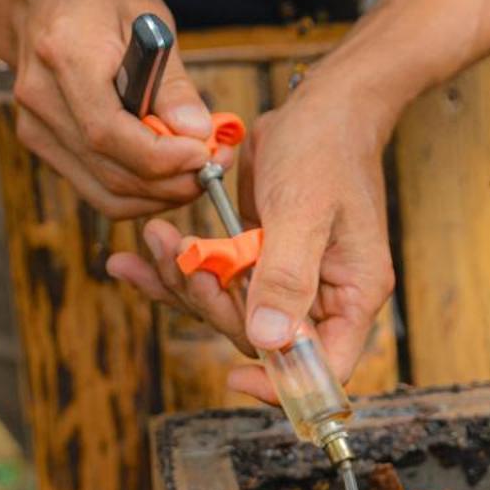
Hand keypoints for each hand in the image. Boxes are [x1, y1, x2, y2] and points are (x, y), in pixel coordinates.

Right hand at [8, 0, 233, 217]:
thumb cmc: (99, 0)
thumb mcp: (148, 18)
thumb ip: (172, 81)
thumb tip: (197, 132)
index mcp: (65, 53)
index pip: (108, 131)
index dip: (161, 157)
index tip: (204, 154)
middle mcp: (41, 96)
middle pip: (110, 170)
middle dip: (171, 182)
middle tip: (213, 168)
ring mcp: (35, 126)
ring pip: (106, 192)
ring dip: (159, 195)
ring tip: (196, 172)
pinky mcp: (41, 145)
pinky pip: (96, 190)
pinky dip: (138, 194)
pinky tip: (166, 176)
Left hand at [105, 72, 395, 405]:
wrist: (321, 107)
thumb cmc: (326, 150)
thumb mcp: (304, 211)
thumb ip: (286, 276)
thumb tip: (268, 338)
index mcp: (352, 295)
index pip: (325, 368)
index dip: (284, 383)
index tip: (236, 375)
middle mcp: (322, 297)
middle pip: (262, 340)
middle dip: (213, 305)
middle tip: (180, 259)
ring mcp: (287, 282)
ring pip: (230, 311)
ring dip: (186, 282)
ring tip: (154, 243)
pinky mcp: (258, 262)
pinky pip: (215, 281)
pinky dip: (176, 271)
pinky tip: (137, 259)